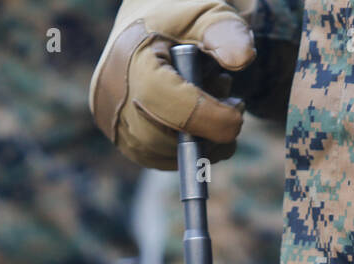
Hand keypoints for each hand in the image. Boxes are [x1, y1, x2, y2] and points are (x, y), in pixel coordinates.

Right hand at [90, 0, 254, 169]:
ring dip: (199, 140)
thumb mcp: (207, 14)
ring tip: (210, 105)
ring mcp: (112, 120)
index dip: (206, 116)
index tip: (238, 113)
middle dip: (207, 130)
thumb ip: (226, 31)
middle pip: (163, 137)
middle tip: (232, 105)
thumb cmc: (180, 22)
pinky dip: (186, 148)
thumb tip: (241, 59)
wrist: (149, 29)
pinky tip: (197, 122)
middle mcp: (111, 93)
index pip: (164, 101)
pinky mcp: (119, 137)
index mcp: (130, 57)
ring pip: (163, 154)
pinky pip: (159, 159)